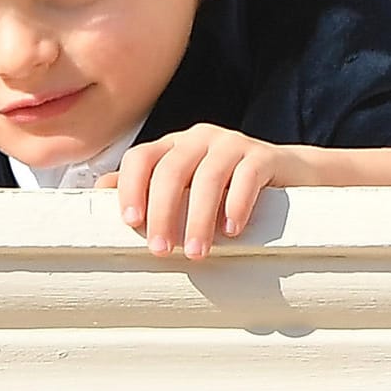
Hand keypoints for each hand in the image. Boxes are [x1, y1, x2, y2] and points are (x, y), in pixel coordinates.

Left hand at [97, 123, 307, 258]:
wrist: (290, 174)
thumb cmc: (226, 185)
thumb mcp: (184, 185)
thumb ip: (146, 186)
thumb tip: (100, 192)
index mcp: (172, 145)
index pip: (140, 158)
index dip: (131, 188)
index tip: (130, 223)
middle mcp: (198, 138)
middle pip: (171, 170)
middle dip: (163, 213)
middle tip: (161, 250)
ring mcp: (233, 143)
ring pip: (208, 178)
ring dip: (198, 219)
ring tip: (196, 252)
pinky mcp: (264, 156)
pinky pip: (247, 178)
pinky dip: (236, 205)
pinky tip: (231, 231)